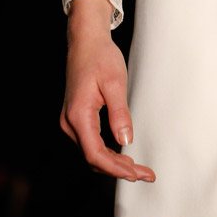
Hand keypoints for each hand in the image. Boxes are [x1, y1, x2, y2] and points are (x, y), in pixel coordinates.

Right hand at [61, 0, 154, 183]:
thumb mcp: (115, 82)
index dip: (116, 168)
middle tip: (147, 175)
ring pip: (91, 153)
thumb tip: (126, 141)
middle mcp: (69, 122)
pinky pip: (90, 143)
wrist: (85, 41)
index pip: (95, 154)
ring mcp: (70, 121)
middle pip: (93, 158)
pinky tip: (123, 155)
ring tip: (139, 169)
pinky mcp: (75, 118)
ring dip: (113, 163)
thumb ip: (119, 113)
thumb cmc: (100, 57)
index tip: (138, 174)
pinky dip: (107, 153)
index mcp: (78, 115)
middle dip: (119, 170)